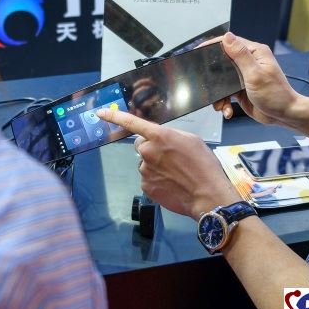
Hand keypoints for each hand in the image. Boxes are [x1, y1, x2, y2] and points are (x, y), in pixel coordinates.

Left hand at [96, 108, 240, 219]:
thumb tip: (160, 139)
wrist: (207, 195)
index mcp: (159, 136)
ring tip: (175, 173)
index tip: (101, 113)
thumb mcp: (191, 140)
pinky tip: (171, 183)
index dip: (114, 117)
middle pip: (140, 145)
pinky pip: (147, 178)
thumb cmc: (204, 166)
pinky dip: (157, 180)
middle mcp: (147, 152)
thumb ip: (170, 135)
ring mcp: (145, 170)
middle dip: (150, 148)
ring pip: (145, 163)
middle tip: (169, 157)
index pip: (131, 123)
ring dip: (155, 165)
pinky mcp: (146, 186)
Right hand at [205, 33, 301, 125]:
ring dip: (218, 94)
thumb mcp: (255, 74)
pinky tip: (227, 110)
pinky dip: (224, 102)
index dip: (213, 45)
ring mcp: (244, 76)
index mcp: (254, 53)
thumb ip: (240, 55)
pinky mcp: (241, 89)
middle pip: (222, 62)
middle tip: (205, 84)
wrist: (284, 115)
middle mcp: (249, 62)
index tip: (198, 50)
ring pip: (221, 80)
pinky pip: (225, 93)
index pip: (230, 43)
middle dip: (213, 76)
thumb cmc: (276, 95)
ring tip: (220, 105)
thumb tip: (227, 37)